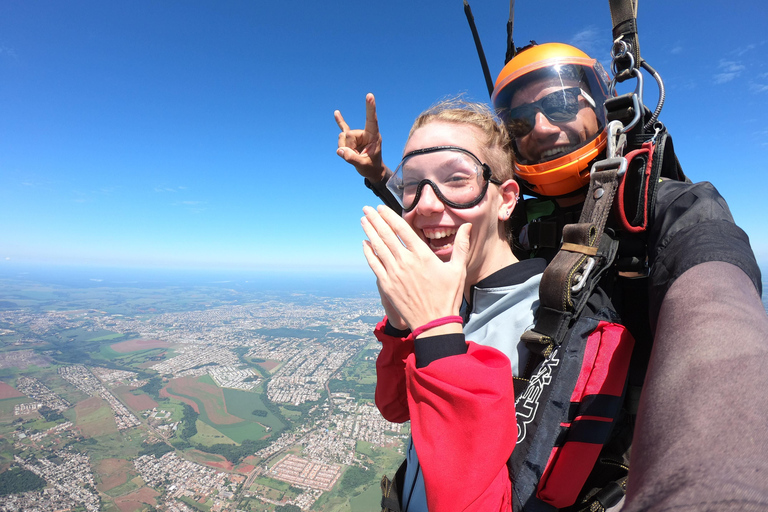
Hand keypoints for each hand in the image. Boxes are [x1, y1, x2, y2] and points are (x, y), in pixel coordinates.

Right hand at [335, 93, 385, 181]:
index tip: (370, 96)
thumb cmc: (371, 167)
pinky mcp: (352, 138)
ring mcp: (358, 135)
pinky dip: (340, 121)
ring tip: (353, 155)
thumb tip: (340, 151)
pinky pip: (344, 128)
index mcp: (373, 136)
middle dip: (347, 147)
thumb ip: (352, 158)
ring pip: (343, 137)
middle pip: (348, 134)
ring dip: (344, 148)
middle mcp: (365, 133)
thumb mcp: (363, 165)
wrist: (372, 170)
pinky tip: (336, 113)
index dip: (370, 108)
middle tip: (355, 156)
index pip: (371, 120)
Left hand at [361, 205, 470, 331]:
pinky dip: (368, 252)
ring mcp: (394, 273)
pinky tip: (365, 244)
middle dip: (375, 220)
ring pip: (378, 247)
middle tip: (367, 209)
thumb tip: (467, 226)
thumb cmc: (448, 296)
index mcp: (422, 255)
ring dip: (370, 232)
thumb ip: (462, 246)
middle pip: (387, 235)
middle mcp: (406, 261)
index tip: (381, 207)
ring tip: (363, 220)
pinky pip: (374, 264)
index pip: (402, 229)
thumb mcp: (458, 269)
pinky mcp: (387, 285)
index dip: (389, 216)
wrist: (434, 322)